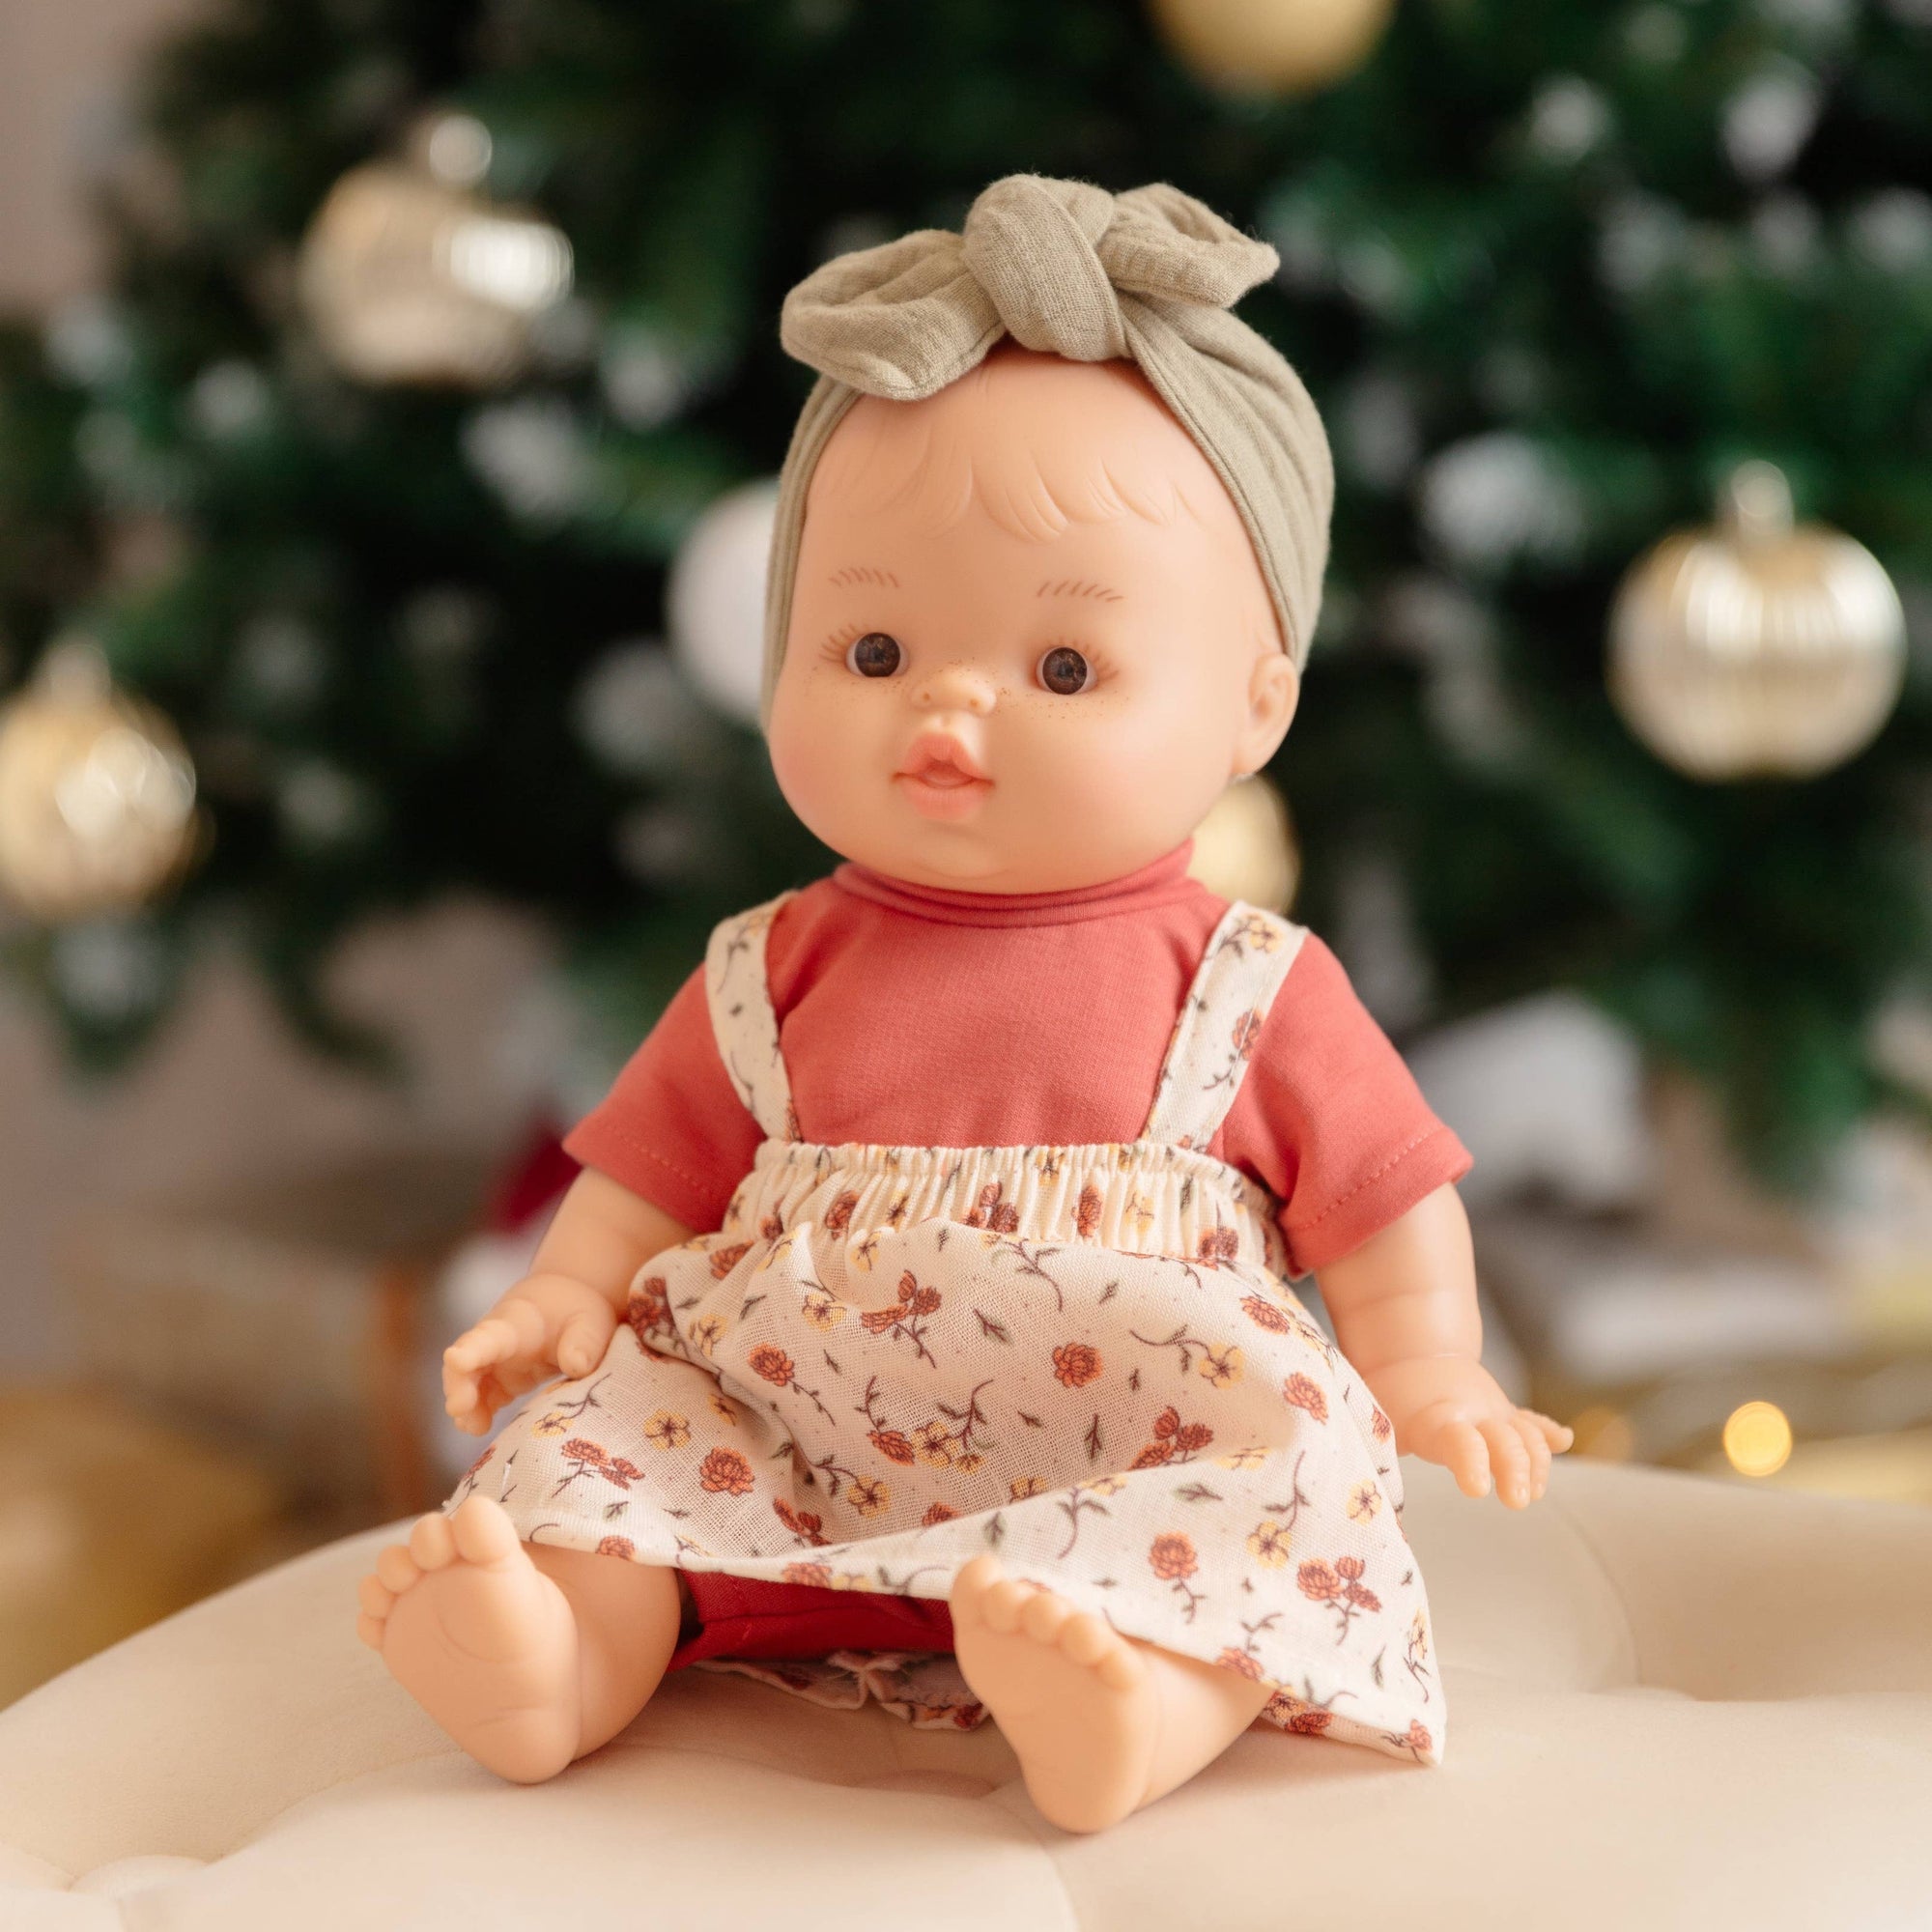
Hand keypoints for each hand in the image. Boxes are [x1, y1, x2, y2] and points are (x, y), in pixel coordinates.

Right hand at [442, 1272, 617, 1436]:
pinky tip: (478, 1428)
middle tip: (460, 1409)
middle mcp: (495, 1343)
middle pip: (466, 1362)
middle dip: (459, 1386)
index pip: (489, 1335)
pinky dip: (477, 1414)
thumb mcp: (590, 1320)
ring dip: (465, 1407)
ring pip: (466, 1384)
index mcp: (516, 1323)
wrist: (565, 1304)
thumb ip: (584, 1341)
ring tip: (475, 1428)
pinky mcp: (499, 1382)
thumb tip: (576, 1366)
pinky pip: (481, 1399)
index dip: (471, 1348)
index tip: (456, 1359)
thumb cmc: (574, 1310)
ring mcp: (494, 1364)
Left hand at [1365, 1356, 1572, 1508]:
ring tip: (1534, 1493)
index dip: (1470, 1462)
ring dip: (1537, 1464)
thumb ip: (1379, 1447)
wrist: (1411, 1354)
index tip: (1477, 1490)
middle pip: (1504, 1440)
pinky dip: (1546, 1434)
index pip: (1458, 1441)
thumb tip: (1374, 1488)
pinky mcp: (1506, 1417)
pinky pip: (1531, 1425)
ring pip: (1526, 1435)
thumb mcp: (1377, 1421)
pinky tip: (1562, 1438)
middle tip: (1517, 1501)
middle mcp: (1473, 1414)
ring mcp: (1494, 1413)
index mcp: (1437, 1419)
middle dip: (1515, 1470)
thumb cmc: (1389, 1400)